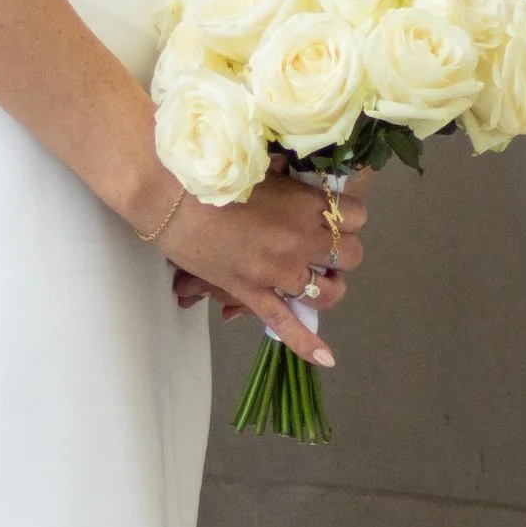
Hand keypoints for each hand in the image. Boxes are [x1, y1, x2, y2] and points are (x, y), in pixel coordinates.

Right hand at [159, 169, 365, 363]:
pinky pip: (286, 324)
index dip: (347, 215)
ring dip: (329, 285)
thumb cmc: (214, 173)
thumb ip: (289, 177)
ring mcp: (279, 273)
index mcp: (308, 205)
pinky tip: (326, 358)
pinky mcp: (253, 294)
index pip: (356, 215)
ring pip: (329, 292)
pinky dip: (307, 343)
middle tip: (321, 243)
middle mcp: (302, 241)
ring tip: (316, 278)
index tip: (332, 212)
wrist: (169, 197)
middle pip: (351, 254)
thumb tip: (298, 177)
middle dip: (341, 249)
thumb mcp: (262, 167)